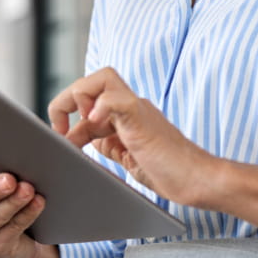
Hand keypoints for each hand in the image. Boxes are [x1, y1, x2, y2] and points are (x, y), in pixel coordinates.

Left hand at [49, 67, 212, 204]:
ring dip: (79, 97)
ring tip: (76, 126)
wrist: (198, 179)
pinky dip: (100, 105)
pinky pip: (116, 97)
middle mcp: (130, 107)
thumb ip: (108, 144)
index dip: (67, 119)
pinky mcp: (141, 118)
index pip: (87, 102)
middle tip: (60, 131)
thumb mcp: (127, 157)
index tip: (61, 143)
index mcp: (126, 116)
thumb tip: (81, 138)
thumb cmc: (170, 172)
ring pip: (102, 78)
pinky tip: (94, 123)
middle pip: (92, 80)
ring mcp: (137, 109)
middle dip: (66, 100)